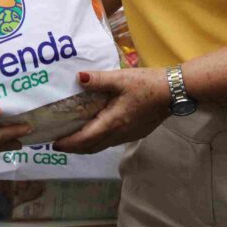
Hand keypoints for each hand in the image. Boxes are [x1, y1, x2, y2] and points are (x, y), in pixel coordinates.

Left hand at [52, 68, 168, 153]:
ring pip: (101, 146)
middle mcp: (118, 134)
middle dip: (73, 148)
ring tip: (72, 139)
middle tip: (58, 144)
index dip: (68, 143)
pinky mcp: (135, 133)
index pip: (85, 139)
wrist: (173, 92)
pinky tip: (95, 131)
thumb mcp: (120, 79)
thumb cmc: (146, 85)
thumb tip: (79, 78)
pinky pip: (111, 141)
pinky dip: (98, 140)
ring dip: (85, 145)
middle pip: (91, 147)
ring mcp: (128, 135)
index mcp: (112, 122)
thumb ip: (98, 80)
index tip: (53, 144)